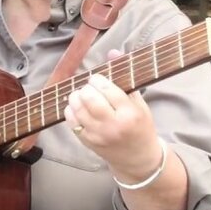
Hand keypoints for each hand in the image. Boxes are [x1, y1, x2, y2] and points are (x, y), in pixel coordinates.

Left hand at [63, 49, 161, 180]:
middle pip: (89, 98)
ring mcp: (98, 135)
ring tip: (82, 95)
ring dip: (76, 97)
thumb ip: (125, 77)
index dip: (97, 80)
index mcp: (130, 113)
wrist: (137, 157)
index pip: (107, 89)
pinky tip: (77, 107)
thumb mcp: (139, 102)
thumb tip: (112, 51)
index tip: (97, 79)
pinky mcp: (87, 141)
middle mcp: (113, 125)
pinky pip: (71, 121)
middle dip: (86, 88)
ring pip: (77, 108)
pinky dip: (70, 110)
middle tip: (90, 87)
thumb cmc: (140, 126)